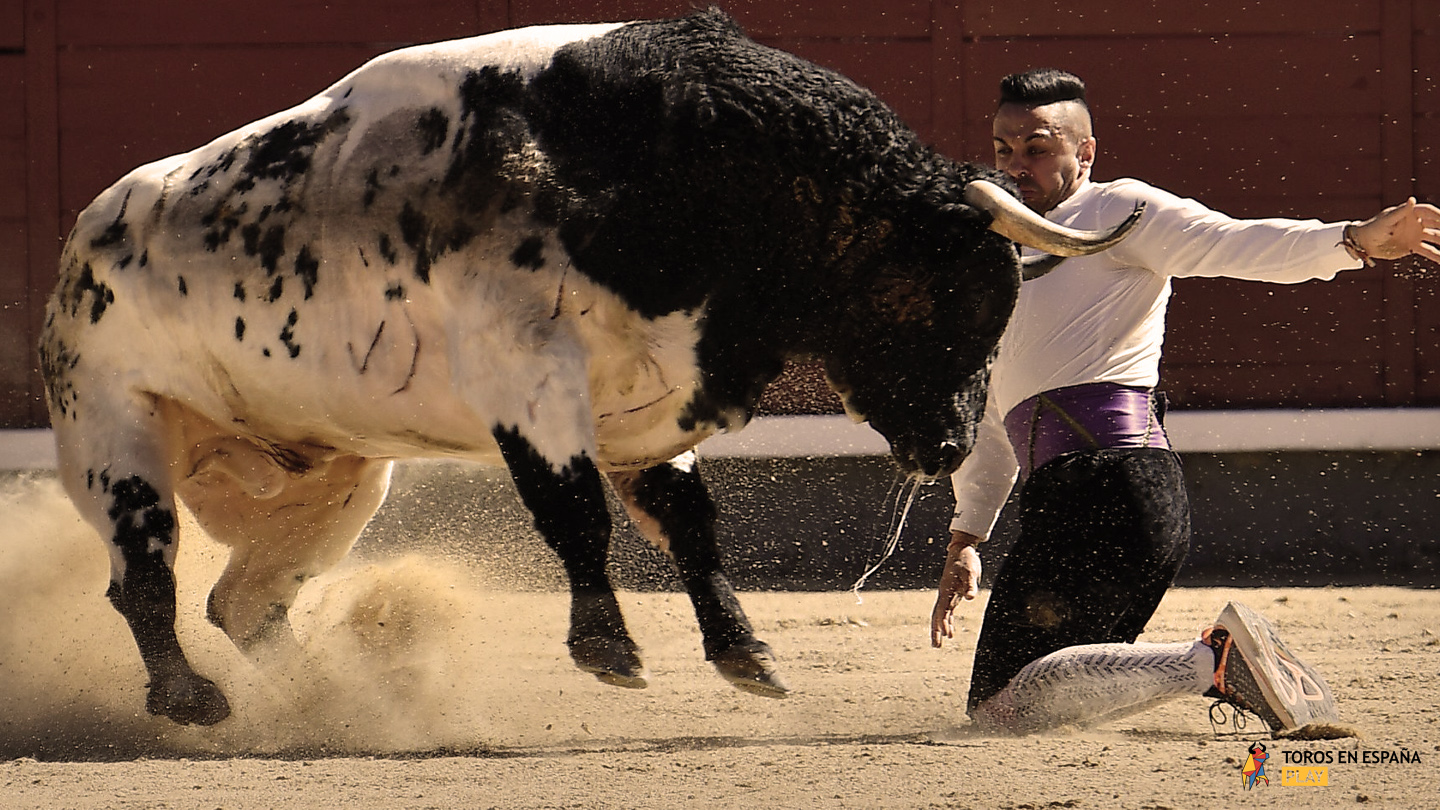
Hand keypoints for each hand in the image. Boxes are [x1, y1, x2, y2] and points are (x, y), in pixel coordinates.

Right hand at [930, 531, 982, 647]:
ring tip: (940, 644)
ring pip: (941, 615)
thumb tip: (970, 597)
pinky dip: (948, 622)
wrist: (961, 549)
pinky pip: (948, 612)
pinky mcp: (952, 594)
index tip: (943, 635)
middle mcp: (944, 594)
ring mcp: (947, 595)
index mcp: (946, 590)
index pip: (941, 610)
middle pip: (937, 615)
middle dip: (936, 631)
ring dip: (941, 629)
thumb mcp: (970, 571)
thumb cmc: (965, 559)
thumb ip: (970, 585)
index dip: (941, 623)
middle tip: (936, 646)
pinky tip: (950, 632)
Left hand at [1350, 198, 1439, 263]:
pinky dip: (1437, 256)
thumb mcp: (1387, 220)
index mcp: (1411, 213)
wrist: (1364, 244)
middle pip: (1437, 224)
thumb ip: (1400, 212)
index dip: (1438, 215)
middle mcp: (1417, 223)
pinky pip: (1428, 251)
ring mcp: (1416, 235)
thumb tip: (1412, 200)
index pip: (1429, 211)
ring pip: (1436, 237)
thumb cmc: (1373, 227)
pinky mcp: (1413, 247)